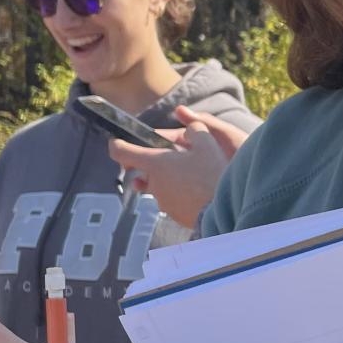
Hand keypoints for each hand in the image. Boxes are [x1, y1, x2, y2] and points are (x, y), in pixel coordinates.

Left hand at [108, 106, 250, 228]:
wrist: (226, 210)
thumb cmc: (213, 174)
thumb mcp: (207, 143)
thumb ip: (195, 130)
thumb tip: (190, 129)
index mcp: (156, 163)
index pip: (121, 152)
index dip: (116, 144)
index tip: (116, 141)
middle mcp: (154, 183)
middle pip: (144, 170)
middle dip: (155, 162)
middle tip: (174, 157)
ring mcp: (163, 201)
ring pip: (159, 185)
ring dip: (169, 178)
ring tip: (191, 175)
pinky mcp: (174, 214)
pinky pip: (172, 199)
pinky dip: (179, 193)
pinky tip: (197, 191)